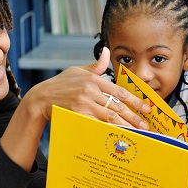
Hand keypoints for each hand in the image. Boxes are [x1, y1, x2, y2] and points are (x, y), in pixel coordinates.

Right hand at [23, 47, 149, 129]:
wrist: (41, 98)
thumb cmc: (60, 84)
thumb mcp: (77, 71)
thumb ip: (95, 66)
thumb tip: (107, 52)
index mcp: (93, 79)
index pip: (119, 91)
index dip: (134, 100)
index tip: (146, 108)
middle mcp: (90, 91)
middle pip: (117, 106)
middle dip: (133, 117)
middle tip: (146, 125)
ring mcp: (83, 103)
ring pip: (109, 116)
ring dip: (125, 125)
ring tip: (137, 132)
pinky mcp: (77, 114)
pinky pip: (97, 124)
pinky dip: (108, 130)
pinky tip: (118, 135)